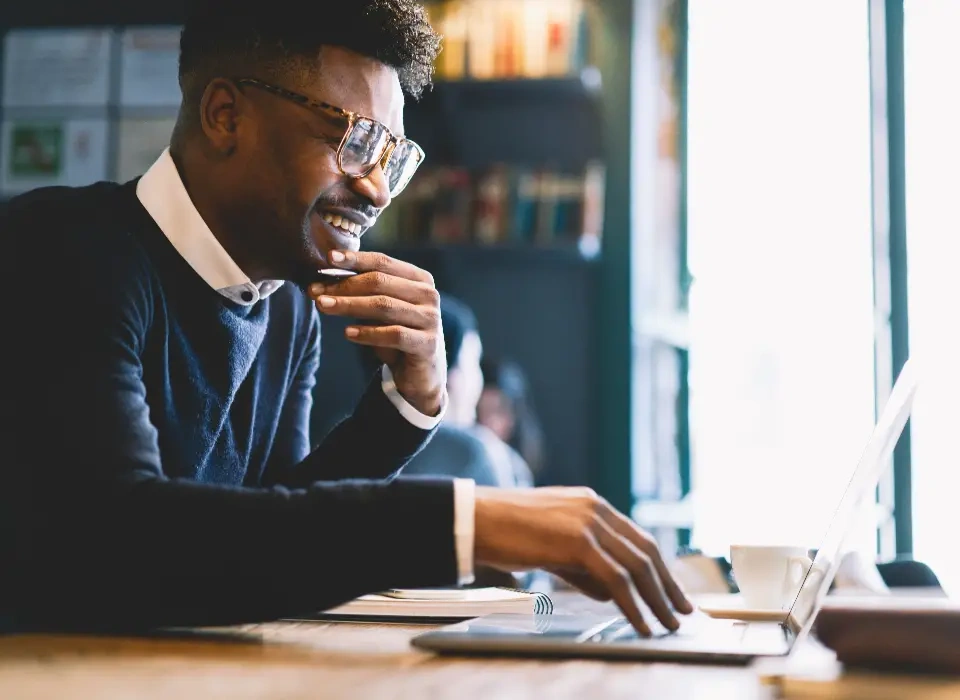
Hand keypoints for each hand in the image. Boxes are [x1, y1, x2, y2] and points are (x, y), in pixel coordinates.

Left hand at [309, 250, 444, 415]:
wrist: (421, 373)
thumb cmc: (396, 334)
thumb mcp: (380, 310)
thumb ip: (360, 294)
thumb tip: (320, 283)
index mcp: (419, 279)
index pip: (383, 262)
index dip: (355, 259)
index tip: (328, 258)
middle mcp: (428, 295)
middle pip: (380, 282)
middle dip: (344, 285)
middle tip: (316, 291)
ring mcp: (430, 319)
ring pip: (384, 306)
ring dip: (350, 305)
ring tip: (324, 307)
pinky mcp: (428, 344)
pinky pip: (394, 334)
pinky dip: (368, 333)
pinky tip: (348, 333)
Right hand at [474, 486, 693, 635]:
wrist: (476, 520)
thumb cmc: (507, 533)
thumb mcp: (553, 549)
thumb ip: (584, 568)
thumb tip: (613, 593)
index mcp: (591, 503)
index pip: (637, 538)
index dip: (659, 568)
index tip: (672, 592)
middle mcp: (596, 507)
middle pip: (645, 551)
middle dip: (667, 585)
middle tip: (683, 611)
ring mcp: (589, 521)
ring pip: (637, 565)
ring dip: (657, 599)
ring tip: (667, 624)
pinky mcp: (579, 540)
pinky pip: (617, 577)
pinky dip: (633, 604)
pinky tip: (640, 622)